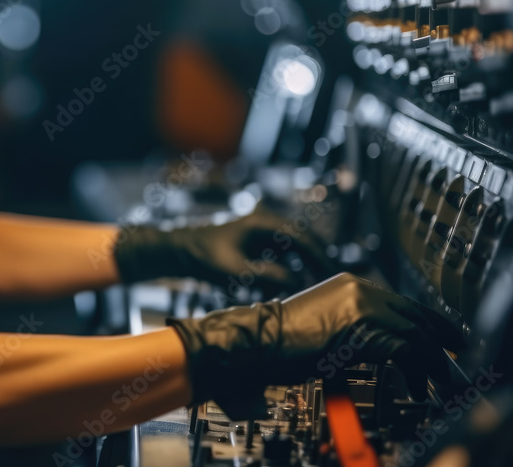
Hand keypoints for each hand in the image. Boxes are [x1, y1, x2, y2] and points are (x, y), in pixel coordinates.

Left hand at [113, 205, 337, 296]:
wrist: (180, 251)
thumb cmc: (203, 256)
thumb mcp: (235, 269)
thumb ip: (266, 274)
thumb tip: (296, 281)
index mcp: (264, 222)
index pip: (303, 237)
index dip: (320, 256)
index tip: (331, 274)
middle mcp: (267, 223)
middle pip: (303, 242)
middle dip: (316, 263)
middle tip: (328, 285)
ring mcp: (262, 233)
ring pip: (293, 251)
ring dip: (303, 268)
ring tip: (312, 289)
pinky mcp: (257, 244)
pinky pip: (281, 257)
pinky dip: (288, 271)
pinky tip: (290, 288)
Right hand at [166, 273, 464, 419]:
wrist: (258, 339)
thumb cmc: (281, 341)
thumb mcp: (326, 326)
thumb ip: (355, 327)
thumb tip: (386, 346)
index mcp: (350, 284)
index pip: (401, 301)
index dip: (427, 321)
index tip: (444, 339)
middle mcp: (360, 289)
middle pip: (415, 312)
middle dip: (439, 339)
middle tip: (453, 359)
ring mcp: (362, 306)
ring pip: (414, 331)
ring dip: (430, 361)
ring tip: (434, 382)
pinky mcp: (362, 327)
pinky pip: (404, 348)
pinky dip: (416, 368)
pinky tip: (415, 383)